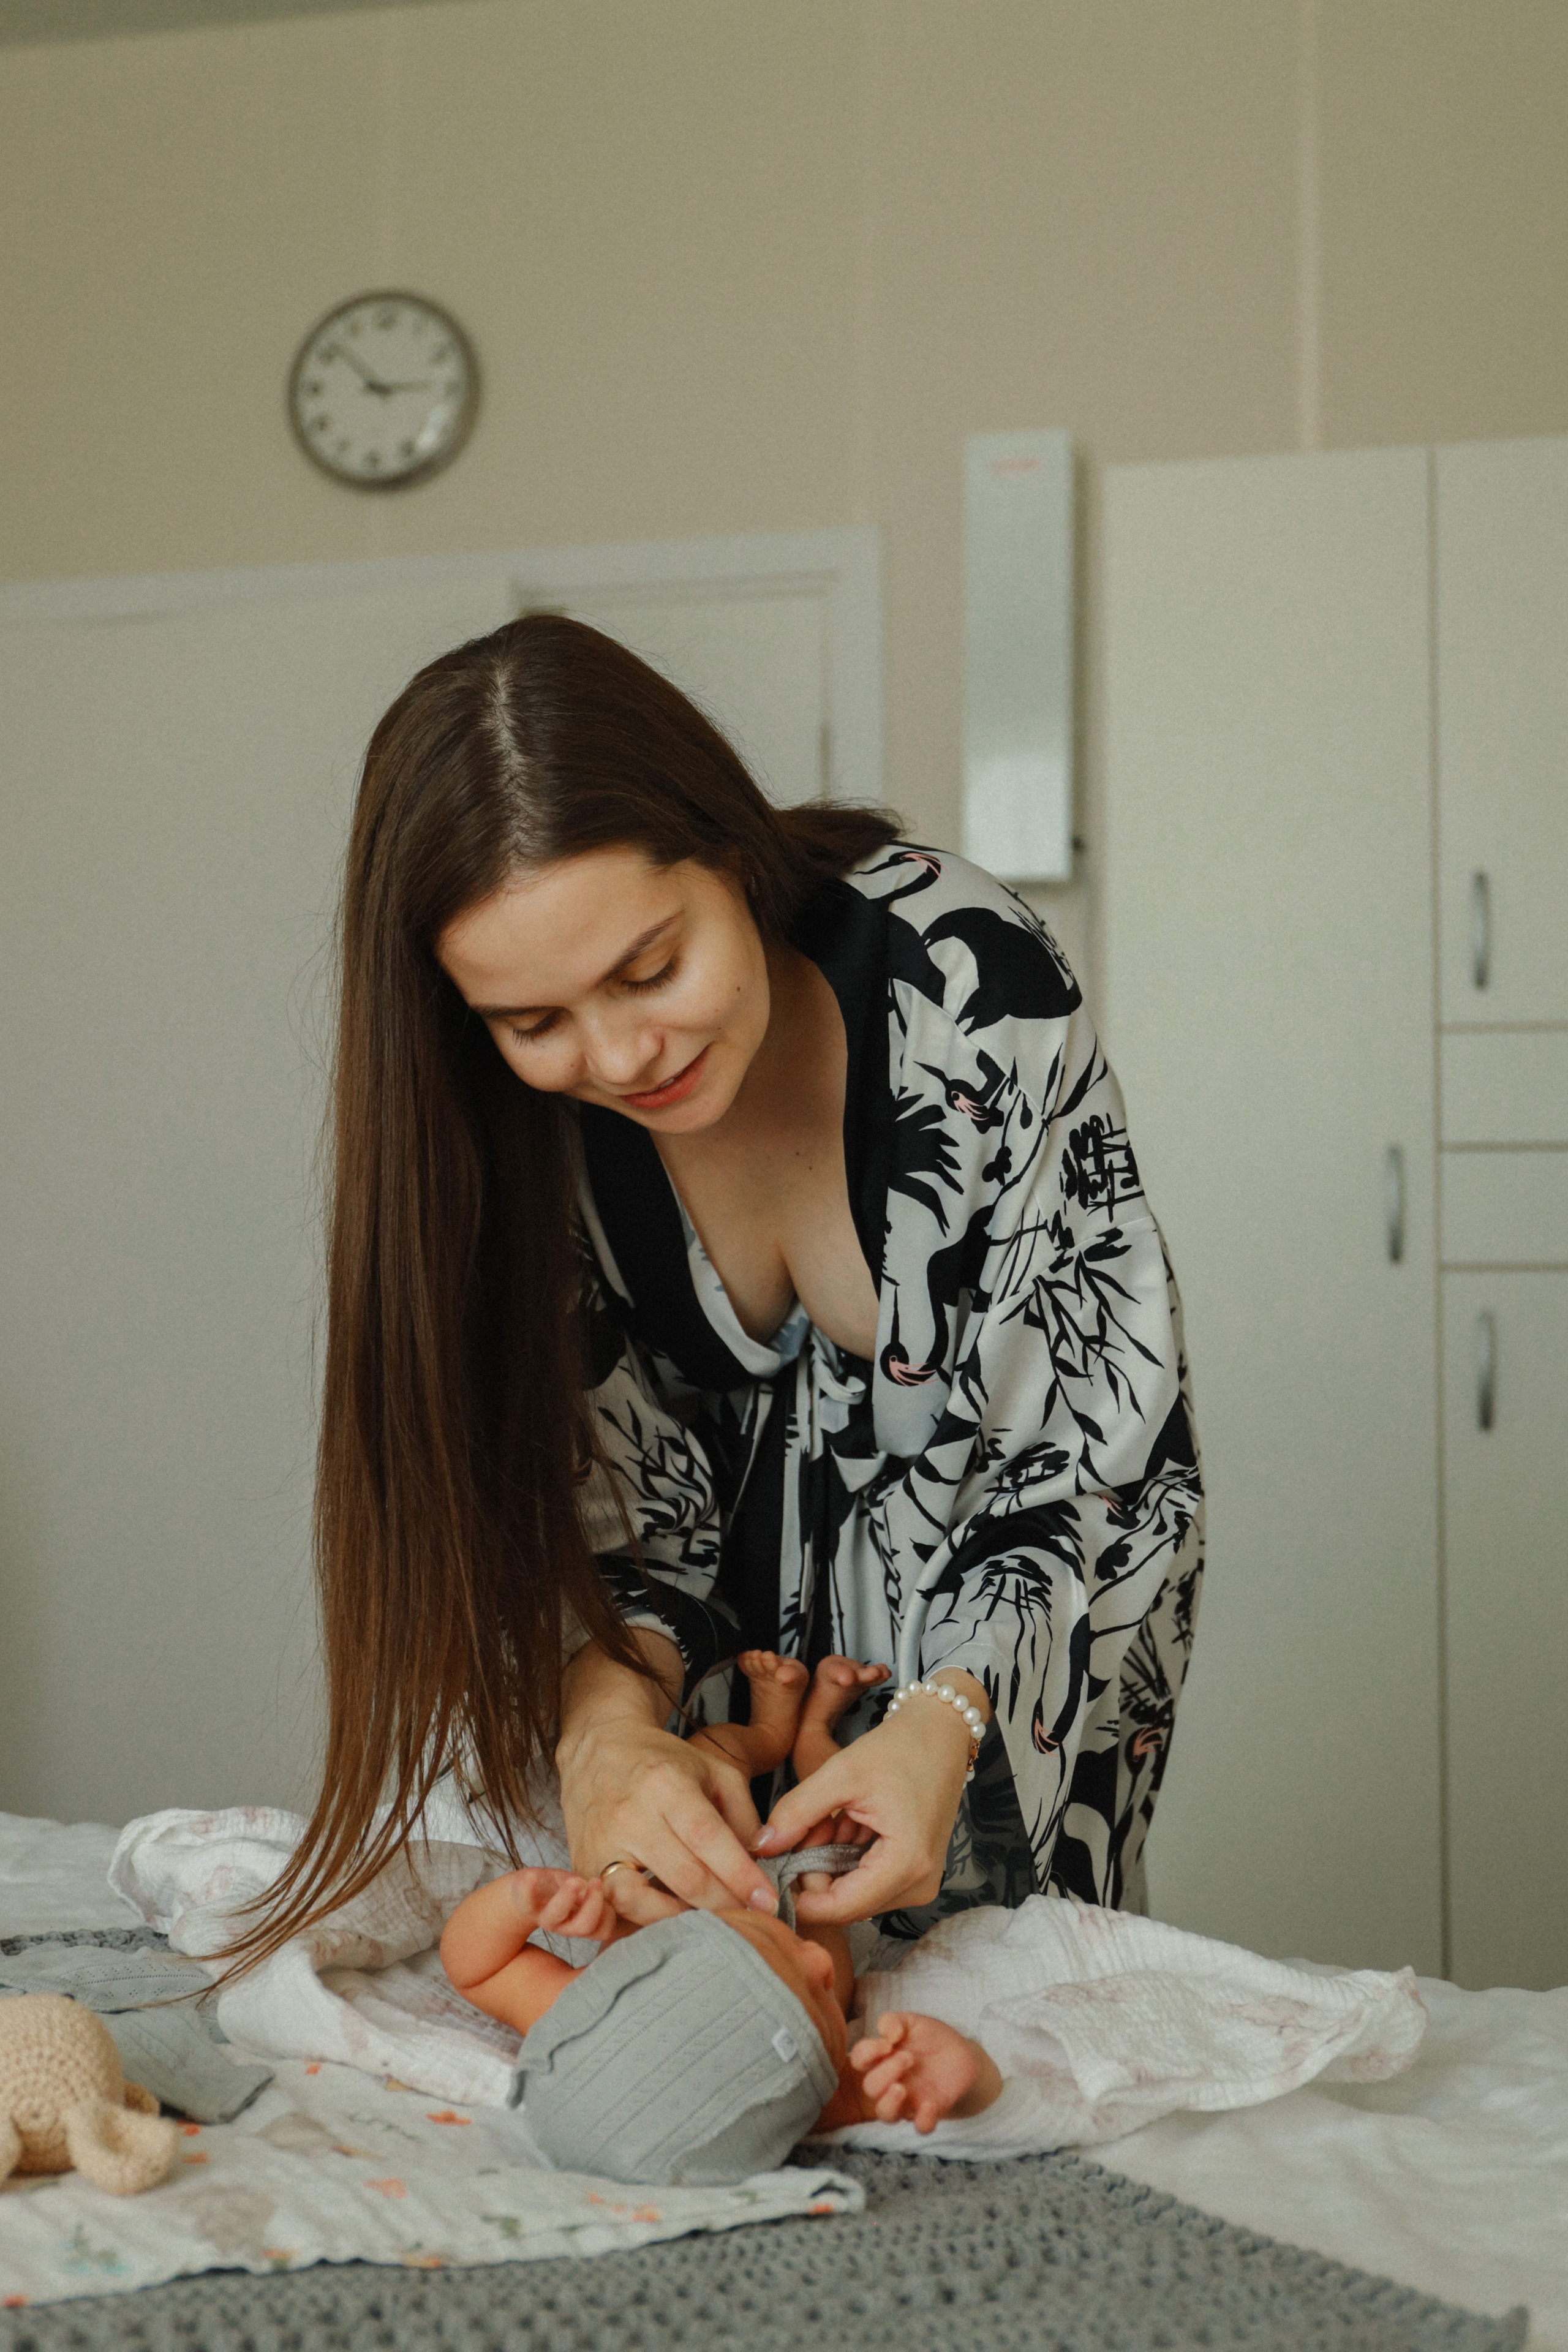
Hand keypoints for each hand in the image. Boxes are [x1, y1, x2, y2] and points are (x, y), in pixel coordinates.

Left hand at [512, 1868, 622, 1945]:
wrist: (527, 1891)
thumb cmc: (563, 1889)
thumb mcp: (586, 1891)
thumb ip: (602, 1892)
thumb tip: (637, 1885)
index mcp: (584, 1921)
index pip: (603, 1928)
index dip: (609, 1913)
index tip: (611, 1889)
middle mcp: (565, 1924)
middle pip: (584, 1927)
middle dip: (594, 1905)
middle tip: (596, 1882)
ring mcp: (544, 1916)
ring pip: (555, 1918)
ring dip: (566, 1898)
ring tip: (574, 1881)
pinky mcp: (524, 1903)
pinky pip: (524, 1900)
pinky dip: (526, 1888)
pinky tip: (531, 1876)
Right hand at [556, 1635, 778, 1919]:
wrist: (597, 1751)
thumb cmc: (664, 1764)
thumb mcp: (714, 1771)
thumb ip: (744, 1816)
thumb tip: (760, 1865)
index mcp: (667, 1784)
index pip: (708, 1837)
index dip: (741, 1875)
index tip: (769, 1902)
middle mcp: (631, 1816)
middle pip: (683, 1877)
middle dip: (725, 1905)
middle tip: (753, 1922)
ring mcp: (601, 1845)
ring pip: (642, 1903)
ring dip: (683, 1922)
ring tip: (711, 1923)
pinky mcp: (583, 1869)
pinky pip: (615, 1911)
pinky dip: (645, 1923)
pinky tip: (671, 1923)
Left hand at [753, 1676, 986, 1922]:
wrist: (942, 1734)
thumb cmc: (900, 1748)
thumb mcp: (840, 1774)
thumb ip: (797, 1812)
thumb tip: (761, 1848)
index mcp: (906, 1864)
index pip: (839, 1908)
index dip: (799, 1896)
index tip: (775, 1867)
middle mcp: (918, 1884)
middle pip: (844, 1903)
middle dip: (814, 1870)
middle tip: (808, 1825)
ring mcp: (919, 1882)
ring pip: (852, 1892)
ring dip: (829, 1861)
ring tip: (831, 1817)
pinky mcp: (915, 1874)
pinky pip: (867, 1881)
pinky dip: (847, 1857)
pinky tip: (847, 1823)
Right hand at [850, 2012, 996, 2131]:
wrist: (961, 2052)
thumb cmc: (930, 2037)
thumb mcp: (913, 2022)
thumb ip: (894, 2021)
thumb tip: (887, 2033)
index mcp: (882, 2058)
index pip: (859, 2060)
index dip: (866, 2053)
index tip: (887, 2044)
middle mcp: (889, 2081)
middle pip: (871, 2088)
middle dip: (885, 2073)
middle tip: (908, 2058)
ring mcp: (908, 2099)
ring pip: (886, 2114)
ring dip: (889, 2103)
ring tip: (901, 2088)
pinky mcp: (929, 2111)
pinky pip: (920, 2126)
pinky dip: (923, 2120)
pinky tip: (929, 2104)